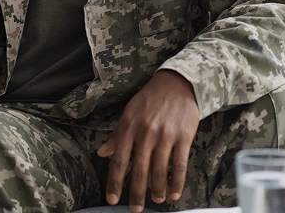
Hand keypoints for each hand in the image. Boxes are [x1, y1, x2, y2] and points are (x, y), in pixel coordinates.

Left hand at [97, 70, 199, 212]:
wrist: (177, 84)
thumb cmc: (149, 100)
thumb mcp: (128, 114)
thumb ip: (117, 136)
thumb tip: (102, 152)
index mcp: (127, 127)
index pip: (119, 160)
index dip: (115, 181)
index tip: (112, 199)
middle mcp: (144, 133)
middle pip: (138, 169)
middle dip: (136, 192)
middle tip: (135, 209)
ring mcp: (164, 135)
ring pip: (159, 170)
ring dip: (158, 189)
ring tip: (156, 200)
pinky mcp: (183, 137)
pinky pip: (179, 165)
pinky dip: (177, 182)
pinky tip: (174, 193)